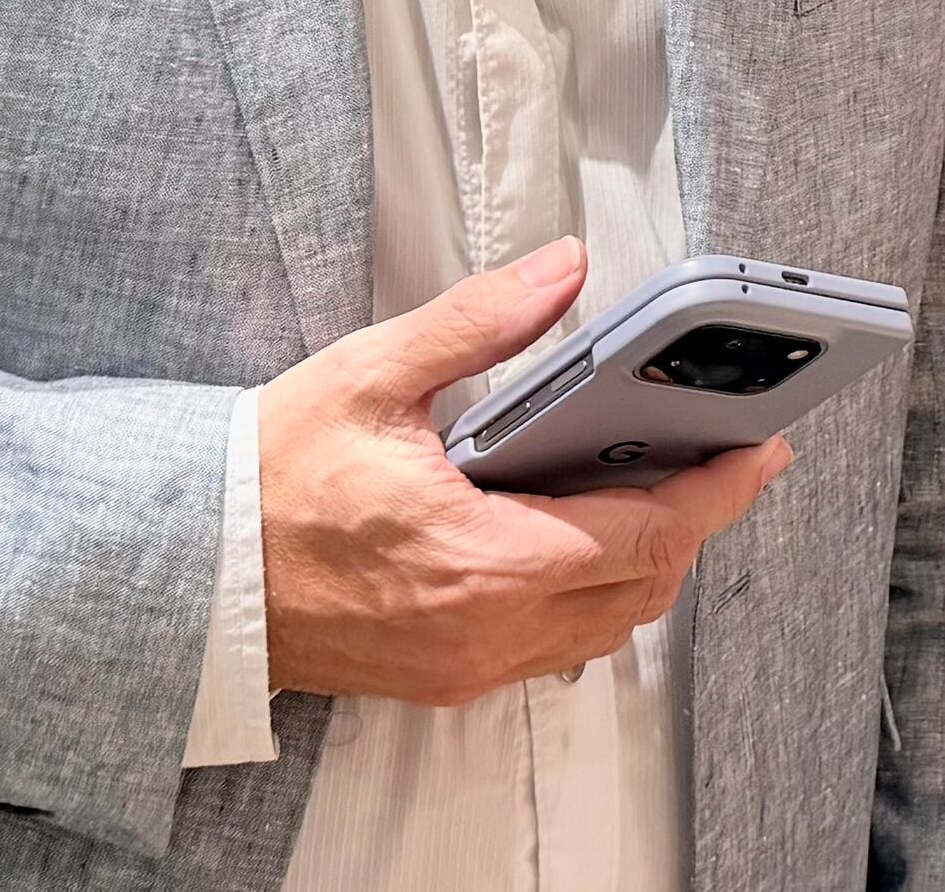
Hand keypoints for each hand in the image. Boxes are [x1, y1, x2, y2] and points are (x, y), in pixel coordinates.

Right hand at [253, 239, 790, 708]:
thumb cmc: (267, 479)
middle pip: (641, 589)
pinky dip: (590, 595)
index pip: (643, 536)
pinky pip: (553, 647)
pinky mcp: (444, 677)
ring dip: (645, 564)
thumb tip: (563, 268)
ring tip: (659, 489)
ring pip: (603, 626)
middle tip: (723, 459)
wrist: (186, 574)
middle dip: (693, 524)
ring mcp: (466, 664)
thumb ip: (480, 320)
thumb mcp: (372, 374)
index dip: (715, 493)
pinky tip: (580, 538)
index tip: (759, 451)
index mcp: (478, 558)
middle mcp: (484, 629)